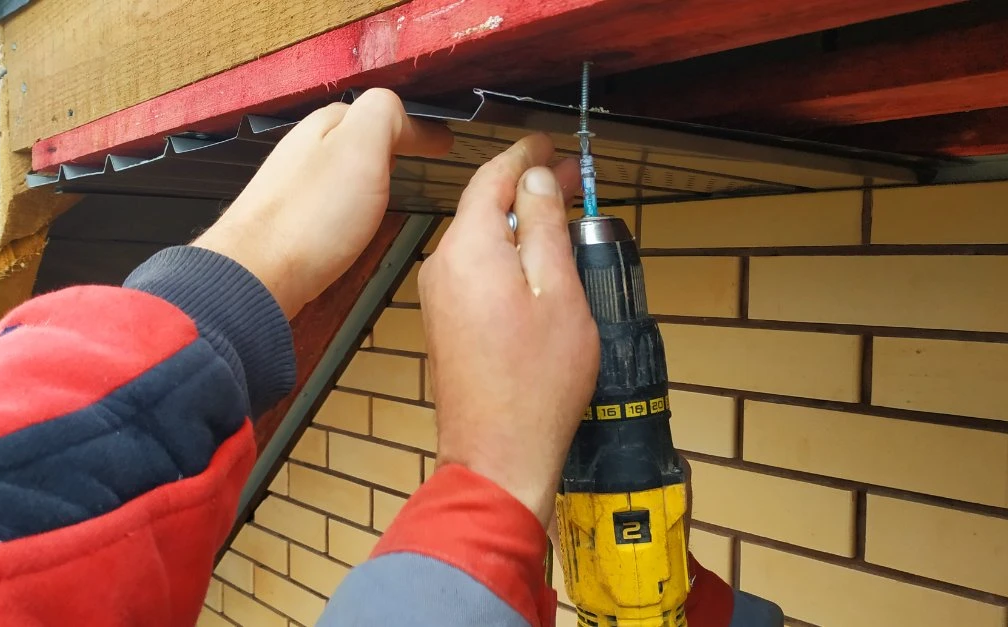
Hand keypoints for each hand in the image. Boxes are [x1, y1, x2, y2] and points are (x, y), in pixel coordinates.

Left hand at [193, 89, 452, 316]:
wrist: (256, 276)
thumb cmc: (310, 216)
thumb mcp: (361, 146)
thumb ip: (384, 115)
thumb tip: (403, 115)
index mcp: (323, 127)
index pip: (378, 111)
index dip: (415, 126)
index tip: (442, 142)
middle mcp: (302, 153)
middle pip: (352, 137)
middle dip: (386, 143)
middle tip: (417, 157)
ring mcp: (290, 191)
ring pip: (336, 171)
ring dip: (365, 175)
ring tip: (391, 190)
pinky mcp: (286, 228)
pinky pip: (325, 205)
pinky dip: (347, 205)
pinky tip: (352, 226)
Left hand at [420, 134, 598, 524]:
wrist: (497, 452)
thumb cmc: (537, 380)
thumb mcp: (558, 291)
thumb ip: (544, 226)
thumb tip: (536, 179)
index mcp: (469, 248)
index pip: (492, 177)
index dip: (526, 155)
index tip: (553, 145)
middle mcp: (442, 265)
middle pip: (483, 207)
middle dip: (525, 190)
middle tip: (570, 183)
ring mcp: (437, 296)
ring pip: (479, 240)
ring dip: (516, 226)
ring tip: (560, 224)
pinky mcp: (443, 322)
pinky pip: (473, 270)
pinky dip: (504, 258)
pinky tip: (535, 269)